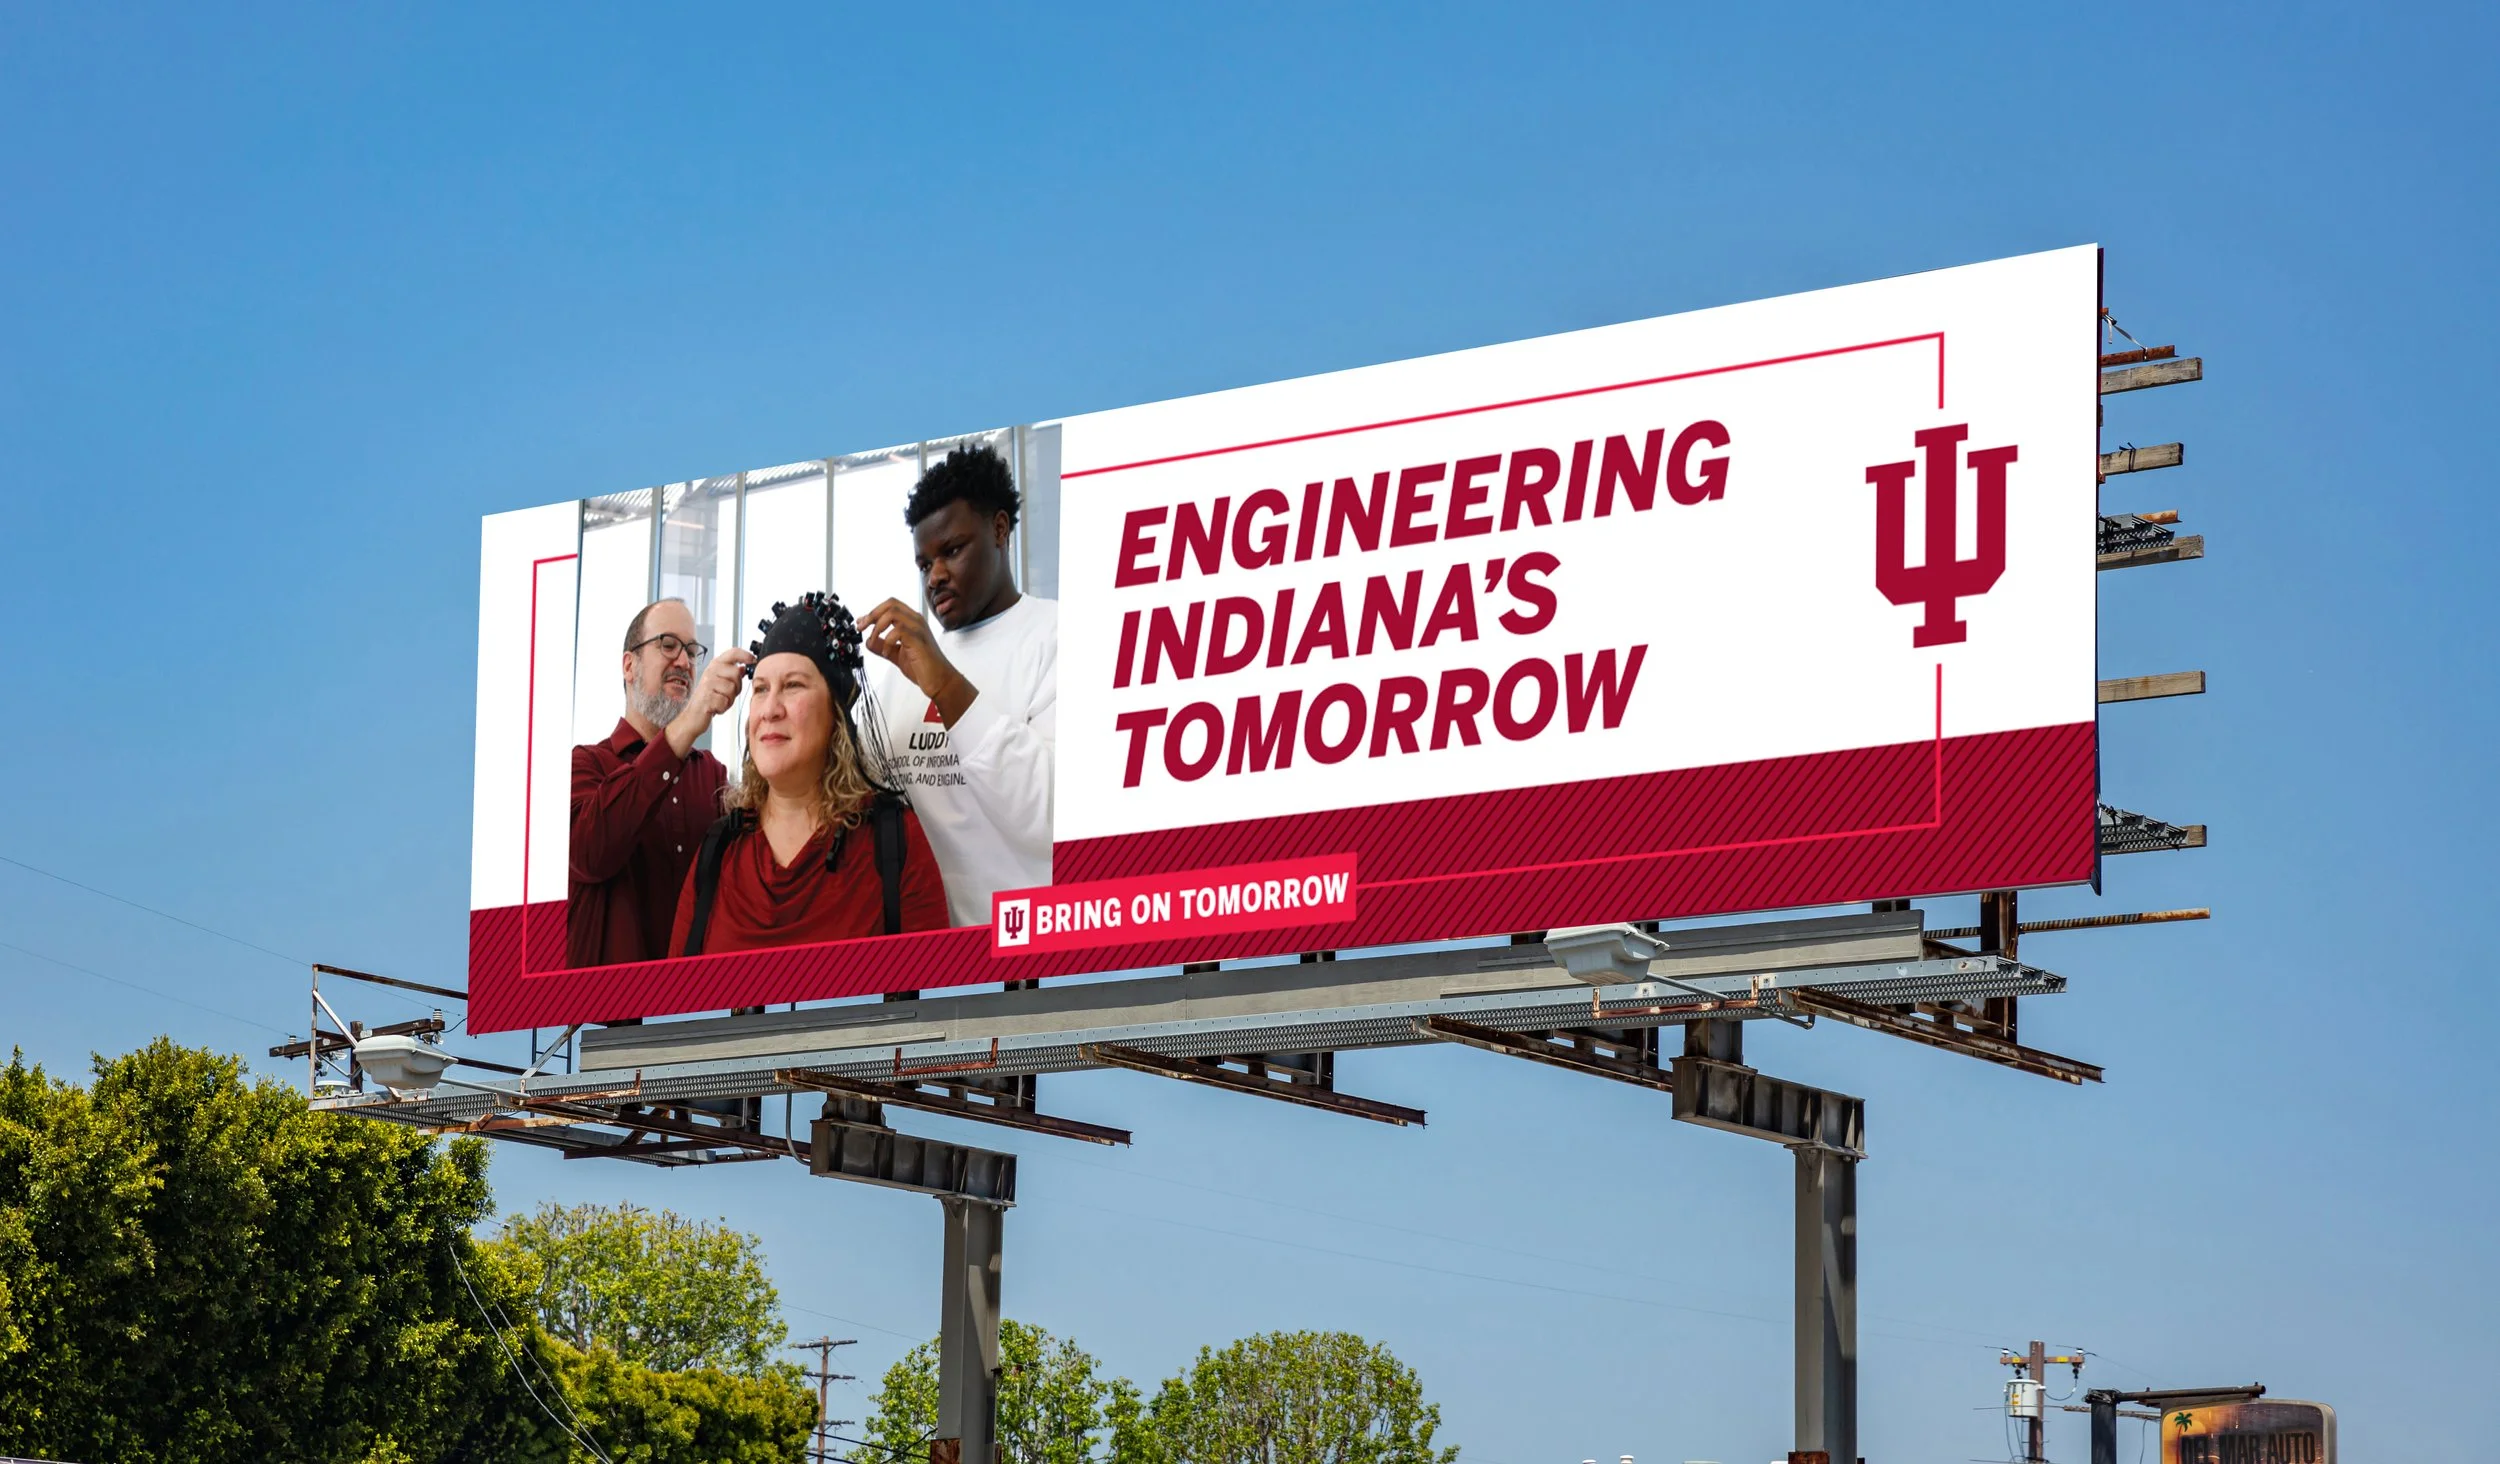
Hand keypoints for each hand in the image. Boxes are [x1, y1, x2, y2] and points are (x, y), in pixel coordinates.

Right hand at [666, 647, 753, 756]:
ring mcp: (707, 684)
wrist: (693, 716)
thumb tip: (743, 667)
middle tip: (727, 694)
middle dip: (737, 687)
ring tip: (720, 701)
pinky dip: (723, 708)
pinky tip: (716, 707)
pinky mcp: (707, 697)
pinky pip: (726, 701)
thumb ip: (731, 675)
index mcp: (715, 666)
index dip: (745, 655)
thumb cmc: (708, 700)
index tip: (753, 660)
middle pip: (736, 673)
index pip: (733, 652)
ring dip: (730, 699)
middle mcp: (710, 672)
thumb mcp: (720, 684)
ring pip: (732, 689)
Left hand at [860, 599, 976, 724]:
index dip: (873, 612)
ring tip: (873, 640)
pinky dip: (886, 641)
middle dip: (872, 614)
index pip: (890, 605)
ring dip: (877, 626)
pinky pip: (897, 631)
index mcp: (912, 622)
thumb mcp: (896, 655)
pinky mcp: (918, 640)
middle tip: (862, 627)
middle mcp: (916, 621)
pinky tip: (886, 652)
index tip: (861, 623)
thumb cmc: (924, 668)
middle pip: (890, 603)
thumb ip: (883, 646)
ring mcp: (918, 629)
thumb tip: (868, 641)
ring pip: (892, 613)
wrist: (940, 681)